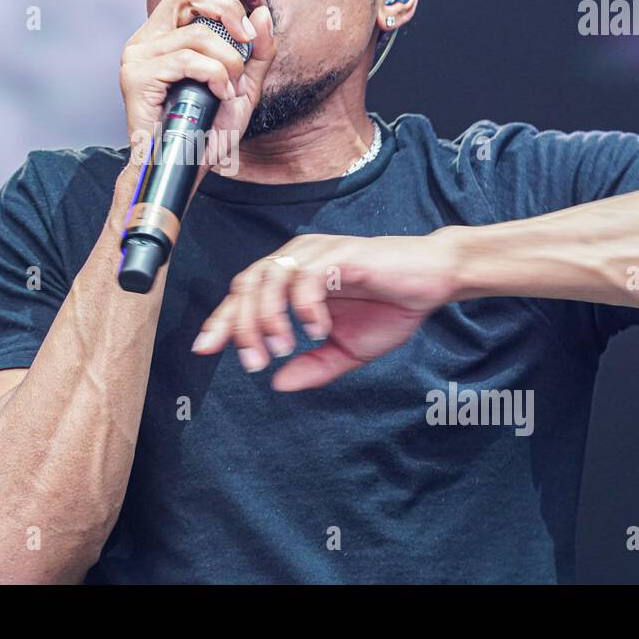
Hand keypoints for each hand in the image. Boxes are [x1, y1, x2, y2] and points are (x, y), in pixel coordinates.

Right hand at [119, 0, 275, 175]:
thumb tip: (262, 13)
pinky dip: (214, 74)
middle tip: (248, 36)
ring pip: (195, 32)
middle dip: (227, 6)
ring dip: (228, 59)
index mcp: (165, 34)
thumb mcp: (243, 87)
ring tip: (232, 86)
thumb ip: (257, 52)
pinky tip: (220, 94)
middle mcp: (147, 39)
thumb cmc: (207, 132)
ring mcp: (137, 56)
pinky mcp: (136, 77)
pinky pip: (187, 59)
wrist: (183, 169)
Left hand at [191, 233, 459, 390]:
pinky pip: (307, 277)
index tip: (205, 349)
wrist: (433, 282)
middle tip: (254, 361)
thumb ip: (313, 367)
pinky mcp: (339, 255)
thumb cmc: (389, 308)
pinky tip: (317, 331)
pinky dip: (305, 307)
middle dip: (241, 326)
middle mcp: (297, 259)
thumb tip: (278, 384)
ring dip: (268, 317)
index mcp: (291, 278)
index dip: (221, 321)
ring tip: (283, 348)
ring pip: (269, 278)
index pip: (243, 294)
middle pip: (246, 285)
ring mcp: (316, 253)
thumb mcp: (346, 350)